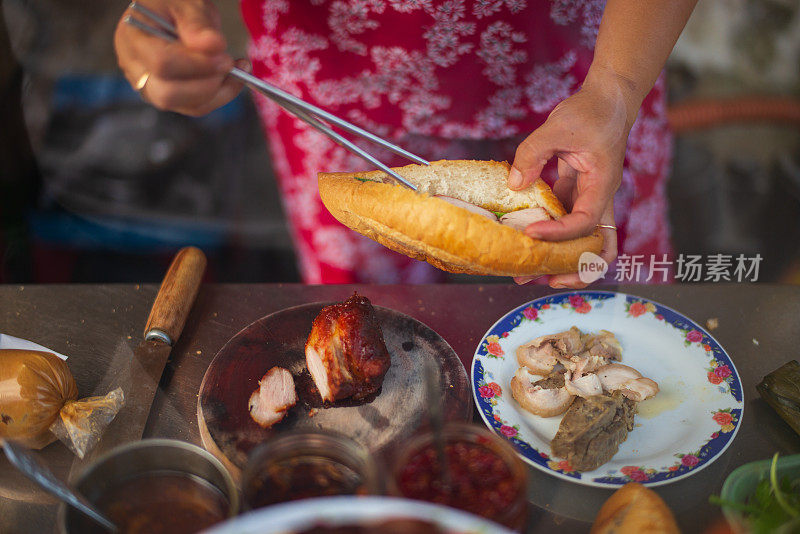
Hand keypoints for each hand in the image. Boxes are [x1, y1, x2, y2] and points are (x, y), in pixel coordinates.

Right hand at [114, 0, 244, 115]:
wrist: (172, 14)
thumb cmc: (174, 4)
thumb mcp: (185, 3)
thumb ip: (197, 24)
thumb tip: (213, 46)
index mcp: (133, 39)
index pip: (162, 64)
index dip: (197, 65)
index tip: (224, 56)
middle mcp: (137, 69)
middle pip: (168, 95)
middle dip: (206, 84)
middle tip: (228, 63)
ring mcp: (152, 88)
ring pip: (187, 106)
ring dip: (220, 91)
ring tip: (236, 66)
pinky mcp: (173, 98)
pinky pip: (198, 107)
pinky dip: (221, 95)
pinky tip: (233, 76)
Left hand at [508, 67, 639, 287]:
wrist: (607, 100)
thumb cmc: (590, 111)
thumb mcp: (557, 126)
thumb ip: (533, 153)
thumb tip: (514, 184)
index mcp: (602, 185)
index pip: (585, 222)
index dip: (560, 234)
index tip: (532, 234)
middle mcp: (598, 199)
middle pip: (598, 247)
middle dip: (576, 268)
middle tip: (546, 279)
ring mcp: (587, 199)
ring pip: (579, 240)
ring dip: (558, 258)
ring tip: (526, 272)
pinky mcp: (574, 194)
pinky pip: (563, 222)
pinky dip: (547, 234)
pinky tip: (522, 239)